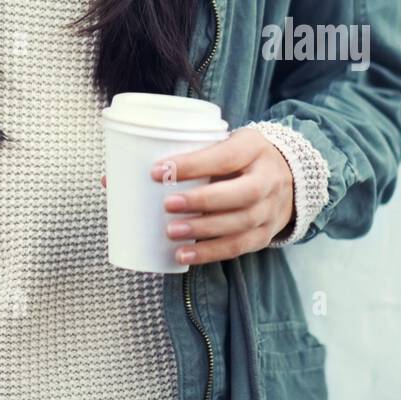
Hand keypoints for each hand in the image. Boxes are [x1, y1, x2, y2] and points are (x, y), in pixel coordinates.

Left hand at [102, 128, 294, 263]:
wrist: (290, 175)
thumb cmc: (239, 157)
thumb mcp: (222, 143)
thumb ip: (180, 157)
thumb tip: (110, 178)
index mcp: (252, 148)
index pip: (224, 156)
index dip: (192, 164)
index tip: (157, 170)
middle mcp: (267, 179)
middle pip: (240, 194)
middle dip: (202, 201)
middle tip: (167, 206)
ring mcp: (271, 209)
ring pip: (241, 224)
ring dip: (204, 231)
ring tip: (171, 234)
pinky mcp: (266, 233)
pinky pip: (240, 247)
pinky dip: (211, 253)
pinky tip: (185, 256)